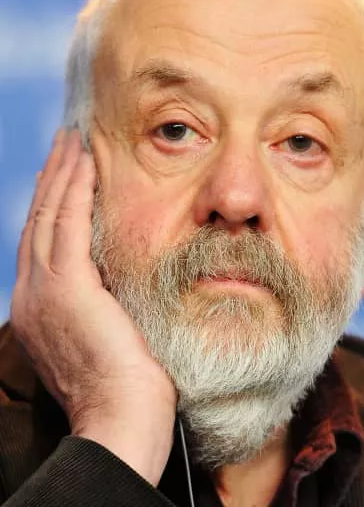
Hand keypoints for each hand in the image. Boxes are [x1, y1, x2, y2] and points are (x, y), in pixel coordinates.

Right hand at [11, 129, 176, 484]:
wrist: (121, 424)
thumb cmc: (128, 391)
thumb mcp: (108, 340)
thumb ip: (104, 307)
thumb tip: (120, 285)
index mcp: (40, 310)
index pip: (45, 243)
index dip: (55, 205)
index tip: (68, 177)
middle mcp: (32, 296)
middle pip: (40, 222)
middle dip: (54, 179)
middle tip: (67, 145)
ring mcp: (44, 290)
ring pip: (49, 215)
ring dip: (62, 174)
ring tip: (73, 142)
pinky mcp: (66, 286)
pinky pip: (67, 222)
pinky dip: (74, 188)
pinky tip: (84, 161)